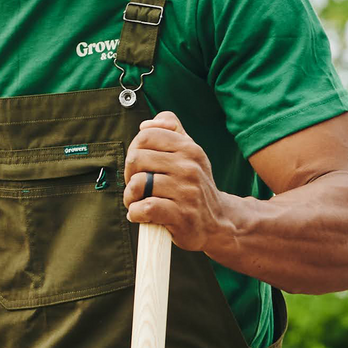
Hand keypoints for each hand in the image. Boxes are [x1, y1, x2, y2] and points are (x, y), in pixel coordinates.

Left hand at [122, 110, 234, 252]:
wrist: (217, 223)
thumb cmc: (194, 185)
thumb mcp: (189, 153)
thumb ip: (169, 131)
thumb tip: (145, 125)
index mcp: (189, 148)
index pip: (145, 136)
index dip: (135, 151)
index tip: (141, 167)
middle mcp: (190, 167)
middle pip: (136, 158)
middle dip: (129, 175)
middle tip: (138, 187)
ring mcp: (187, 192)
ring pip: (138, 183)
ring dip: (130, 197)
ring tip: (138, 202)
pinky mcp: (181, 216)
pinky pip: (145, 207)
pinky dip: (135, 213)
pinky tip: (140, 215)